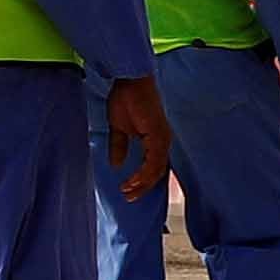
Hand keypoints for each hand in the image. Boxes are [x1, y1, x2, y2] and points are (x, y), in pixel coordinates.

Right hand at [105, 77, 173, 200]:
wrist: (129, 81)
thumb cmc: (125, 99)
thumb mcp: (118, 128)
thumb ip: (119, 146)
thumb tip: (116, 163)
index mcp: (156, 140)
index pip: (153, 167)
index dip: (142, 182)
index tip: (128, 192)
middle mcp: (163, 141)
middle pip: (157, 173)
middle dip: (142, 188)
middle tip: (129, 198)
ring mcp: (162, 139)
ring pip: (156, 170)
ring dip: (142, 184)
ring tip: (127, 192)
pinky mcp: (158, 136)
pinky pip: (153, 162)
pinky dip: (143, 174)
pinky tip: (131, 181)